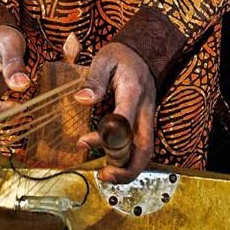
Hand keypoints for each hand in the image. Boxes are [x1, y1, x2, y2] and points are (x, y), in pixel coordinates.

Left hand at [74, 42, 155, 182]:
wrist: (143, 53)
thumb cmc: (121, 57)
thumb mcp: (104, 59)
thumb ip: (94, 79)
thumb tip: (81, 99)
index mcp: (133, 92)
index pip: (124, 122)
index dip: (105, 138)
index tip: (83, 141)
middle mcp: (144, 109)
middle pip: (144, 148)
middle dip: (126, 168)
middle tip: (104, 175)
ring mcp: (147, 118)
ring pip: (146, 152)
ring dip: (129, 169)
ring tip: (106, 176)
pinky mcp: (145, 123)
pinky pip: (141, 147)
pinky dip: (129, 160)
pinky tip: (112, 164)